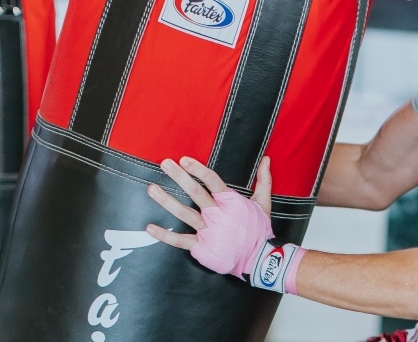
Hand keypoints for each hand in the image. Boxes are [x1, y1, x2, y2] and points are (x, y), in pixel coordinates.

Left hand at [146, 156, 273, 278]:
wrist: (259, 259)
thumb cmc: (259, 229)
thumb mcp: (264, 202)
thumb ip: (263, 180)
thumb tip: (267, 159)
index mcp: (232, 202)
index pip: (213, 181)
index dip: (199, 169)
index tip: (184, 159)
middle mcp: (219, 215)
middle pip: (197, 193)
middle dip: (180, 177)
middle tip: (165, 163)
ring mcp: (209, 231)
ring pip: (185, 214)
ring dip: (167, 201)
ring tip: (151, 189)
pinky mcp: (202, 247)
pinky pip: (181, 240)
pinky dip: (165, 235)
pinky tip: (150, 227)